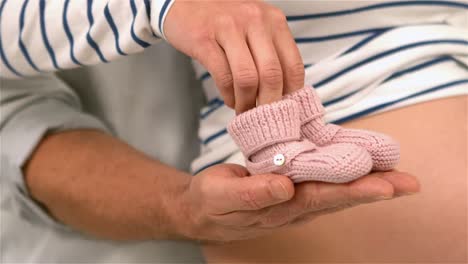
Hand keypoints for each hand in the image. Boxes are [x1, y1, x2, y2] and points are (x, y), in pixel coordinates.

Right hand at [164, 0, 303, 112]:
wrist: (183, 0)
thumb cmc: (223, 19)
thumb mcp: (255, 25)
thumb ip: (271, 50)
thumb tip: (283, 92)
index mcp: (274, 20)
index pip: (293, 65)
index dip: (290, 93)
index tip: (283, 108)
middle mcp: (255, 21)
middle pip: (272, 74)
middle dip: (268, 103)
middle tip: (263, 116)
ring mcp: (229, 29)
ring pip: (247, 78)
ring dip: (246, 102)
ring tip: (244, 110)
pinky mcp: (204, 40)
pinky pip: (223, 76)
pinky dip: (229, 95)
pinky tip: (230, 99)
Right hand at [176, 164, 419, 241]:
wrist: (201, 211)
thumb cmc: (211, 202)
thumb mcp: (221, 196)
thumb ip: (252, 193)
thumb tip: (285, 186)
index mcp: (279, 207)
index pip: (322, 197)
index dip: (353, 190)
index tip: (384, 186)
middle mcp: (293, 205)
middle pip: (339, 196)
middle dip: (375, 189)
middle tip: (409, 183)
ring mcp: (294, 199)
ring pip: (335, 190)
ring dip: (368, 183)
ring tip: (397, 174)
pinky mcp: (290, 189)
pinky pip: (323, 180)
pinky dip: (345, 173)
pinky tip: (361, 164)